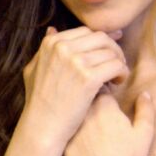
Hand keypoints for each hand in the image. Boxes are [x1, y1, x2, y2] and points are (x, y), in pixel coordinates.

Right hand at [20, 26, 128, 148]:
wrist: (42, 127)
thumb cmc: (38, 102)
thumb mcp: (33, 69)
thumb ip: (44, 49)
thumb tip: (52, 29)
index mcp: (51, 43)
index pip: (86, 32)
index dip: (101, 41)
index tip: (109, 51)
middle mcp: (63, 48)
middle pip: (101, 38)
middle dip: (113, 49)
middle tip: (117, 63)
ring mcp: (75, 62)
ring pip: (111, 52)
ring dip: (119, 62)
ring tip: (117, 76)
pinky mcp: (88, 78)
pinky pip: (116, 66)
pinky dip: (122, 73)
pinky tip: (118, 82)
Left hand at [64, 91, 155, 155]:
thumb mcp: (145, 132)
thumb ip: (146, 109)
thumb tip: (145, 93)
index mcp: (105, 105)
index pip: (99, 84)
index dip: (103, 87)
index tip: (105, 94)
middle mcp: (86, 112)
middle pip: (82, 94)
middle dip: (87, 95)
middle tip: (91, 103)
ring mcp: (73, 126)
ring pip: (70, 110)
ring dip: (75, 110)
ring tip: (81, 118)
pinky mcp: (63, 141)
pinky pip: (62, 128)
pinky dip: (66, 128)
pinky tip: (70, 134)